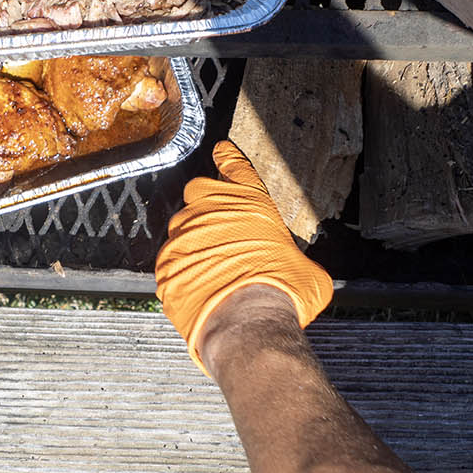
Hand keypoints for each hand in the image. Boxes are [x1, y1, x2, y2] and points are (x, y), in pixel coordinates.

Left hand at [155, 140, 334, 374]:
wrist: (246, 320)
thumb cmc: (283, 290)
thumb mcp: (306, 269)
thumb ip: (293, 258)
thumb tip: (300, 273)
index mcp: (251, 200)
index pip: (234, 165)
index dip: (228, 159)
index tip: (222, 152)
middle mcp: (212, 208)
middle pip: (200, 192)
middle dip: (207, 206)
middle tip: (223, 233)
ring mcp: (183, 233)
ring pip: (182, 227)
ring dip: (193, 241)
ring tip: (212, 267)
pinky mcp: (165, 262)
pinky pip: (170, 260)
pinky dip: (182, 270)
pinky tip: (199, 286)